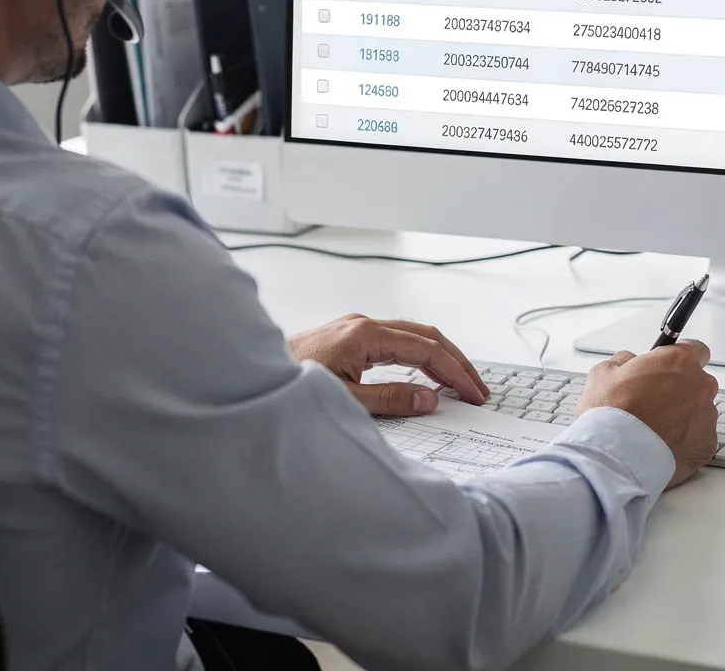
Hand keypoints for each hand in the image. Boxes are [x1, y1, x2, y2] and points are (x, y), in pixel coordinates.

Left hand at [287, 315, 490, 416]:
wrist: (246, 375)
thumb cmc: (286, 384)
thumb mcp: (344, 400)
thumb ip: (389, 399)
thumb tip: (429, 398)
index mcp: (366, 334)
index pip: (427, 349)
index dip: (455, 372)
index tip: (474, 393)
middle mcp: (363, 324)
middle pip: (426, 336)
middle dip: (456, 362)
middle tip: (477, 389)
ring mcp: (355, 327)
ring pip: (413, 335)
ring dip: (439, 358)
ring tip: (459, 383)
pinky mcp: (348, 337)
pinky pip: (396, 341)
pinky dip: (418, 356)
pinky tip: (424, 375)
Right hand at [577, 341, 718, 487]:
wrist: (617, 457)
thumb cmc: (612, 415)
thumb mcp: (604, 372)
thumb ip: (624, 360)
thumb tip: (629, 363)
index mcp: (681, 361)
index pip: (696, 350)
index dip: (680, 360)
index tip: (669, 369)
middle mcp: (701, 386)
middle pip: (698, 383)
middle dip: (680, 391)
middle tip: (654, 403)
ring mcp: (707, 417)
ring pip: (700, 412)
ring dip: (683, 417)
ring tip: (654, 430)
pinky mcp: (707, 445)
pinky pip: (699, 439)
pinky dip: (685, 442)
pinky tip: (662, 446)